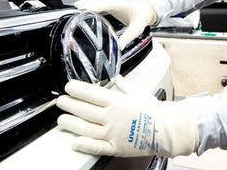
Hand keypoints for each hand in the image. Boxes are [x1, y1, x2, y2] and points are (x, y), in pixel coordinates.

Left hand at [56, 78, 198, 156]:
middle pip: (85, 110)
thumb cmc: (153, 111)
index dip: (78, 90)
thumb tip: (116, 78)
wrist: (166, 129)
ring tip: (62, 119)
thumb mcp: (139, 92)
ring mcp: (112, 134)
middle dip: (70, 104)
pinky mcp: (115, 147)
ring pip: (87, 128)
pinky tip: (75, 142)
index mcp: (117, 102)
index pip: (92, 94)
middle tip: (60, 101)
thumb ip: (124, 85)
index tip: (68, 87)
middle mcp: (112, 118)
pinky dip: (85, 145)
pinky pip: (97, 147)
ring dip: (72, 123)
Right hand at [74, 0, 156, 49]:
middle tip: (77, 8)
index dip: (98, 5)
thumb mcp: (137, 29)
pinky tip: (82, 6)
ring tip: (77, 6)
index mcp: (125, 4)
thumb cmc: (141, 18)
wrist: (144, 10)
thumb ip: (128, 38)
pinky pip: (98, 1)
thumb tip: (118, 47)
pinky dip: (90, 3)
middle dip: (89, 3)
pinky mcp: (110, 2)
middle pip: (101, 0)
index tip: (88, 8)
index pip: (109, 3)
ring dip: (88, 2)